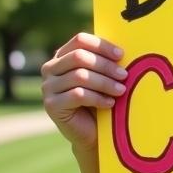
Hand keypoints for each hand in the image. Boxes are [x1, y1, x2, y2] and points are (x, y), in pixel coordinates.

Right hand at [40, 32, 126, 150]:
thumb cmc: (100, 99)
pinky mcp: (51, 105)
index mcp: (62, 55)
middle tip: (124, 75)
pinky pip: (77, 95)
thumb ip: (105, 60)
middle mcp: (50, 68)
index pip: (80, 41)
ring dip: (105, 83)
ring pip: (80, 76)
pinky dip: (97, 98)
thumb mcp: (102, 76)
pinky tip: (110, 103)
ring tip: (121, 90)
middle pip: (79, 57)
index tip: (121, 55)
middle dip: (105, 66)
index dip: (102, 45)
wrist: (92, 132)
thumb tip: (124, 48)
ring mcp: (48, 87)